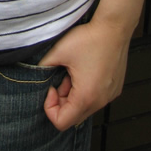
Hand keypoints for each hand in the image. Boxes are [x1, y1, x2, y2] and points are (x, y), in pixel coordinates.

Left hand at [38, 15, 130, 130]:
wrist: (113, 28)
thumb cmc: (89, 39)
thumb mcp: (58, 51)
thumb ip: (43, 66)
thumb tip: (36, 75)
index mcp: (85, 97)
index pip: (61, 122)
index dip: (49, 107)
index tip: (51, 87)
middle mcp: (100, 101)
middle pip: (73, 117)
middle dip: (61, 101)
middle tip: (60, 79)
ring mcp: (109, 96)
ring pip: (84, 108)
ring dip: (73, 95)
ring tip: (72, 73)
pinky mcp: (114, 89)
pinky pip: (96, 99)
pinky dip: (85, 91)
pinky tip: (84, 71)